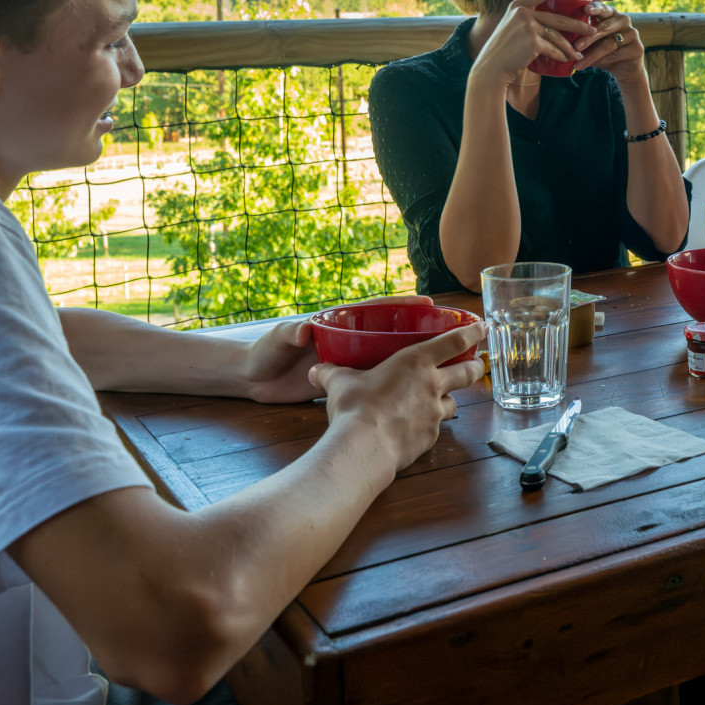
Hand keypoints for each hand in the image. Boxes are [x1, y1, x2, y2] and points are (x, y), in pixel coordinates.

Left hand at [241, 296, 432, 403]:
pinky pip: (377, 384)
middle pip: (392, 336)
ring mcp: (350, 364)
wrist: (253, 380)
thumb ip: (290, 333)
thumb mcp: (279, 340)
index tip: (429, 305)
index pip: (377, 311)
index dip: (403, 307)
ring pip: (390, 362)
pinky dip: (395, 390)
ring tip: (443, 369)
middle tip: (451, 337)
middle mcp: (350, 342)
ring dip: (414, 365)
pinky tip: (414, 399)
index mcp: (339, 325)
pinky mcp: (346, 385)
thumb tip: (303, 331)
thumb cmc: (266, 352)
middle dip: (420, 335)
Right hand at [309, 321, 488, 471]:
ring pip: (453, 404)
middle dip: (475, 366)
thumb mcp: (340, 383)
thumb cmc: (355, 406)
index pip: (454, 341)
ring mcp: (435, 414)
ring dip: (449, 400)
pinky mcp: (430, 438)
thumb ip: (332, 373)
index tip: (483, 327)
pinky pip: (436, 429)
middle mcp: (433, 385)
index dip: (472, 332)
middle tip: (477, 363)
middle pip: (467, 373)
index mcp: (416, 362)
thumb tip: (316, 370)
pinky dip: (430, 426)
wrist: (364, 447)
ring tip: (439, 401)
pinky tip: (416, 428)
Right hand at [469, 0, 595, 84]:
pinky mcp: (533, 42)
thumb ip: (528, 20)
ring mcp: (528, 26)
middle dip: (578, 24)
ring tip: (579, 52)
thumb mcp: (512, 27)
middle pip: (559, 16)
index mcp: (518, 5)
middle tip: (591, 29)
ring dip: (571, 46)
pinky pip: (553, 49)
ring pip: (558, 35)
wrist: (491, 68)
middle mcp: (523, 12)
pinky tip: (567, 60)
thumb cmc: (503, 51)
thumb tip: (554, 21)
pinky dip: (561, 56)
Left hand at [570, 3, 645, 81]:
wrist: (624, 69)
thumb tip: (562, 40)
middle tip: (575, 47)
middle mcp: (624, 20)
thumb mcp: (593, 43)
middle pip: (604, 27)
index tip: (586, 10)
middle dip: (588, 38)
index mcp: (611, 14)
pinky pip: (616, 54)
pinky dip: (602, 61)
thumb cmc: (604, 52)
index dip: (595, 8)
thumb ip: (583, 37)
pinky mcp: (638, 47)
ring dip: (592, 55)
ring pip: (608, 44)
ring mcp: (632, 33)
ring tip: (578, 63)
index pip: (603, 8)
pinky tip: (593, 66)